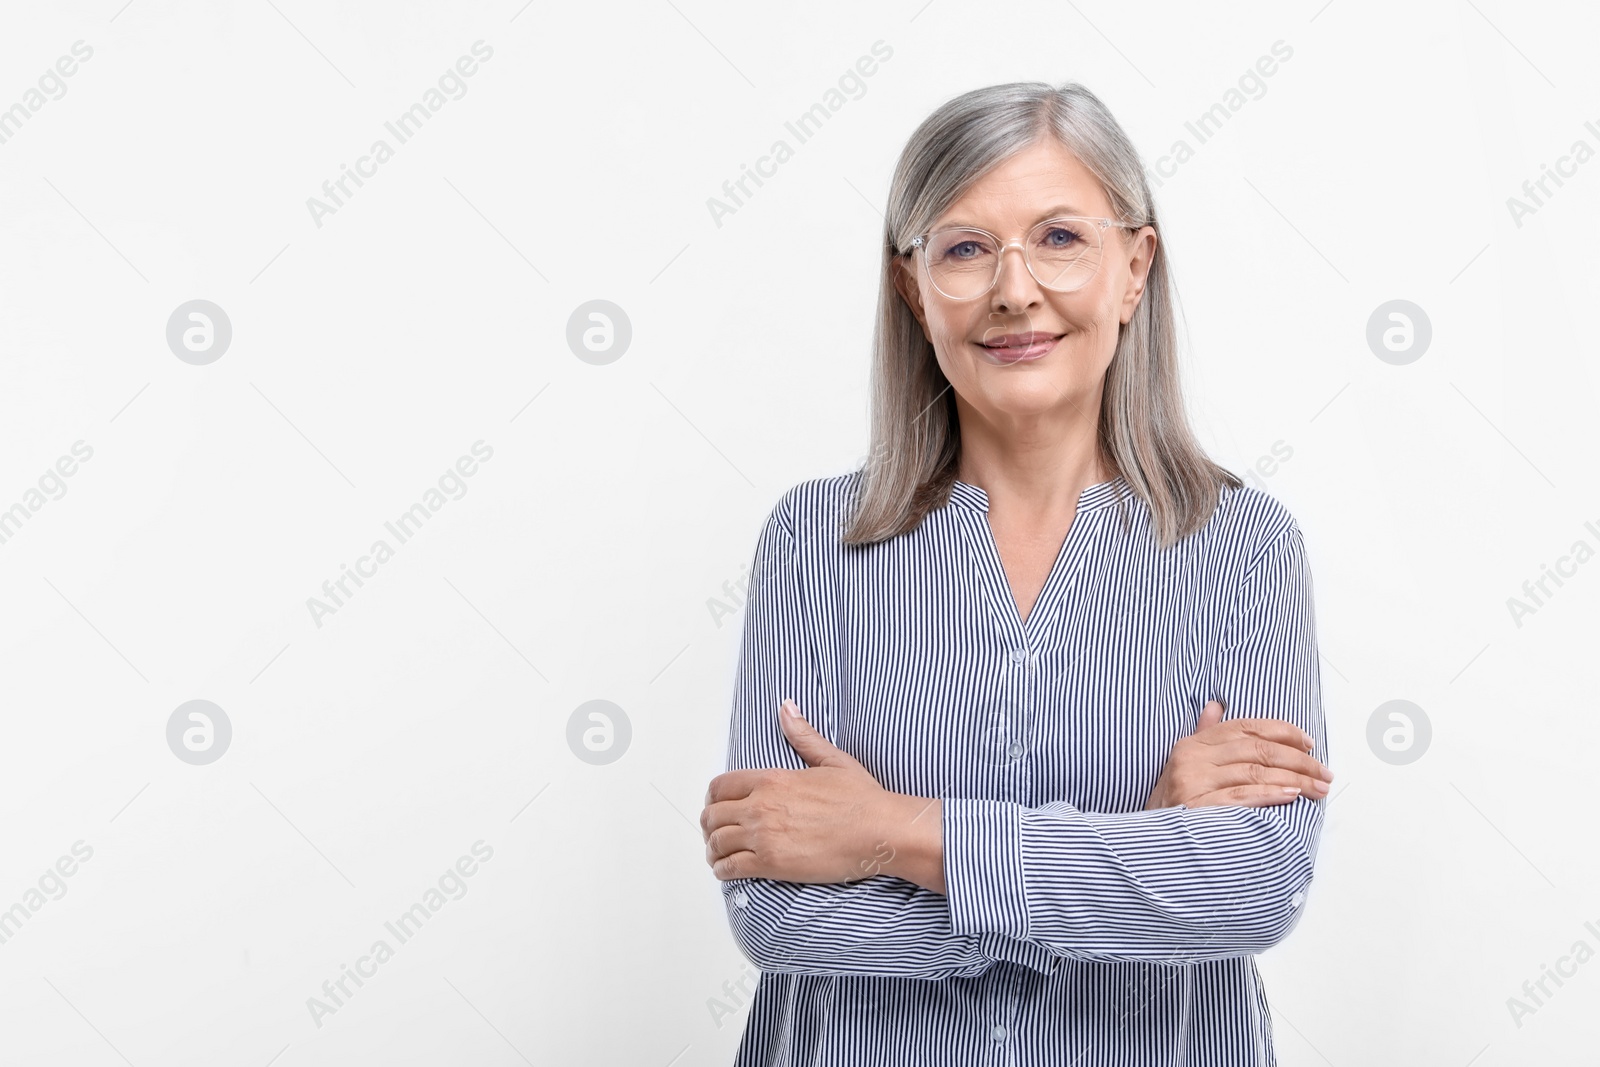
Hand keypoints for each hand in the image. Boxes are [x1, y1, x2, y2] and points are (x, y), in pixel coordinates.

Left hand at [701, 699, 901, 883]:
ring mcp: (764, 836)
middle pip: (713, 815)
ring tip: (717, 854)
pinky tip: (726, 870)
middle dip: (710, 824)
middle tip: (715, 832)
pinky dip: (722, 870)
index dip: (713, 798)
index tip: (716, 805)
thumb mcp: (831, 759)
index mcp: (771, 779)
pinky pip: (731, 867)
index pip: (721, 786)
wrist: (879, 831)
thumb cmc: (861, 799)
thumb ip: (803, 736)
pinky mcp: (771, 864)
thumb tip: (786, 708)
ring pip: (717, 842)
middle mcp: (761, 806)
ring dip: (713, 849)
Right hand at [1144, 700, 1332, 809]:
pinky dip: (1270, 794)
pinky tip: (1291, 795)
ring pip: (1255, 772)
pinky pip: (1242, 797)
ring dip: (1294, 779)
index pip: (1245, 727)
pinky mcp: (1198, 807)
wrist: (1146, 842)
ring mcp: (1193, 782)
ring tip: (1318, 788)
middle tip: (1324, 772)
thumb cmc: (1173, 805)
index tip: (1309, 743)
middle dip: (1299, 760)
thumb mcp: (1185, 765)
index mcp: (1192, 745)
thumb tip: (1216, 705)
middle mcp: (1191, 759)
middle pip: (1256, 749)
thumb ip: (1204, 735)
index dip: (1282, 731)